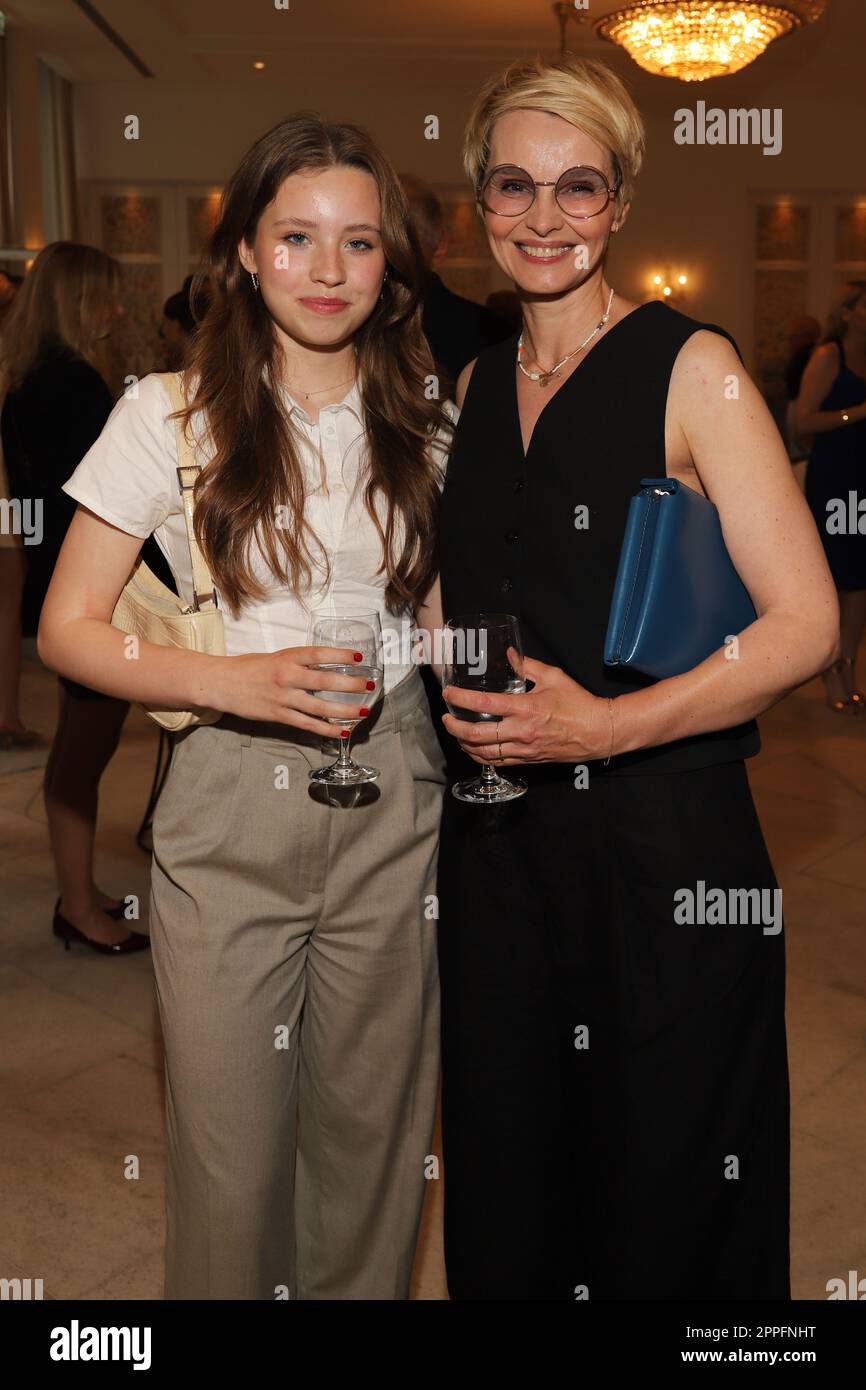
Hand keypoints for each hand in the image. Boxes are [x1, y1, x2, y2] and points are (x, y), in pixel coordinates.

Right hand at [213, 645, 374, 736]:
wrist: (221, 683)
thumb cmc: (249, 668)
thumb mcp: (275, 657)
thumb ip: (298, 663)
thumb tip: (325, 668)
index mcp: (287, 657)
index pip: (318, 654)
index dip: (339, 656)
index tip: (358, 658)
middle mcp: (286, 676)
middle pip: (324, 681)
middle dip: (350, 685)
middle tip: (370, 685)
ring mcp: (283, 697)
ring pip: (319, 706)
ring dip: (344, 710)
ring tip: (363, 712)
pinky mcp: (278, 715)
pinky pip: (307, 724)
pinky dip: (326, 728)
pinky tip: (342, 731)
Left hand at [442, 651, 609, 765]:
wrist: (598, 731)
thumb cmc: (578, 702)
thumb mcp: (553, 677)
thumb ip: (527, 665)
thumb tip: (509, 655)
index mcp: (525, 708)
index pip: (484, 704)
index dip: (461, 699)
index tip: (448, 694)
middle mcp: (521, 731)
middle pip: (477, 735)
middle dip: (454, 727)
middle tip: (445, 718)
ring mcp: (524, 748)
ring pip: (484, 752)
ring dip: (464, 744)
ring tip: (456, 733)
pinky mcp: (529, 759)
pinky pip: (498, 762)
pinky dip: (480, 756)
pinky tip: (474, 748)